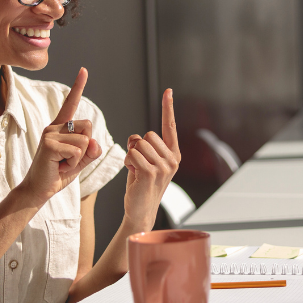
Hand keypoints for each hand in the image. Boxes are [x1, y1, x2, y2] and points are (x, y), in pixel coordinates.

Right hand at [16, 68, 101, 207]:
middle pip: (88, 127)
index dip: (78, 86)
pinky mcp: (48, 143)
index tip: (84, 70)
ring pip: (84, 141)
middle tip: (68, 159)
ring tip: (62, 164)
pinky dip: (72, 163)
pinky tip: (58, 167)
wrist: (38, 190)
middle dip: (86, 146)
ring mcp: (50, 133)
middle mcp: (54, 126)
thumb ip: (91, 151)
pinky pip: (77, 151)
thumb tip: (95, 143)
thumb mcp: (79, 161)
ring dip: (78, 158)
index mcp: (60, 127)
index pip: (71, 103)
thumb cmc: (57, 174)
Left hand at [124, 88, 180, 230]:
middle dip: (137, 147)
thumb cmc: (141, 185)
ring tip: (136, 171)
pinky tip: (133, 175)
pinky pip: (132, 154)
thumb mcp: (146, 162)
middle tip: (139, 165)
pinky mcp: (150, 173)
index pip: (170, 126)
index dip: (168, 108)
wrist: (141, 210)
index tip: (168, 91)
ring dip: (131, 156)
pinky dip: (128, 163)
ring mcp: (163, 167)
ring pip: (138, 145)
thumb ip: (145, 147)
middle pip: (147, 135)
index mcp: (174, 155)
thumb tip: (135, 138)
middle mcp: (172, 160)